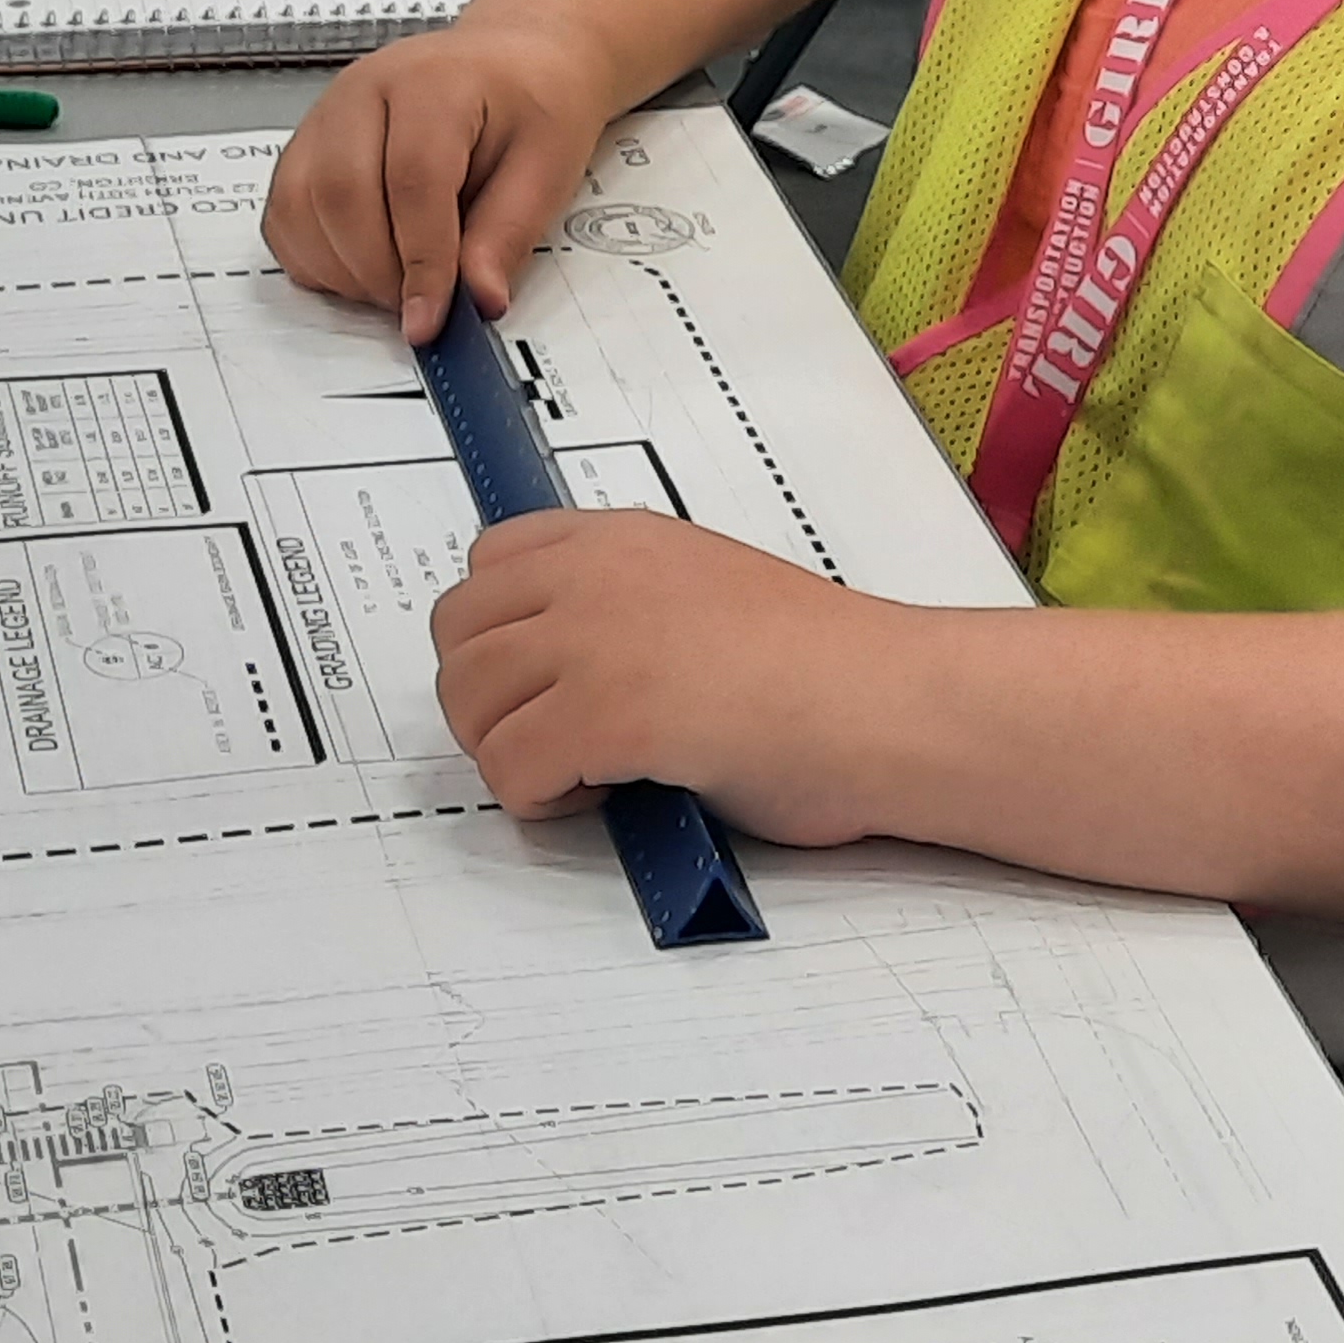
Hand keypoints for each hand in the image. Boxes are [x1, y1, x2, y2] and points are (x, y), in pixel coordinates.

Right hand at [264, 22, 617, 336]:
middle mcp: (364, 91)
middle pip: (339, 193)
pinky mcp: (306, 147)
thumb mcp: (548, 165)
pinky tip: (363, 268)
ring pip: (298, 207)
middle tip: (420, 306)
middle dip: (377, 272)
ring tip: (398, 285)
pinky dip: (315, 258)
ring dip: (342, 270)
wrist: (506, 64)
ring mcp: (325, 116)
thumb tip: (479, 300)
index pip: (413, 180)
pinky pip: (284, 216)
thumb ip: (507, 233)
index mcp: (432, 82)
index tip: (432, 318)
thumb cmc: (529, 100)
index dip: (422, 261)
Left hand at [433, 512, 916, 843]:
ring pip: (469, 705)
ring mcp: (594, 640)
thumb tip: (566, 665)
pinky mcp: (603, 713)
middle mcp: (596, 575)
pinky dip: (541, 801)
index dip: (499, 635)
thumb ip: (628, 605)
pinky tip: (608, 797)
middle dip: (489, 701)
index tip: (542, 680)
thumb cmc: (826, 670)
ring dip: (511, 754)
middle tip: (554, 741)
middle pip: (456, 636)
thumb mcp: (706, 591)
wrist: (887, 703)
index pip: (488, 564)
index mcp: (623, 540)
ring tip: (588, 774)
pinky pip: (508, 771)